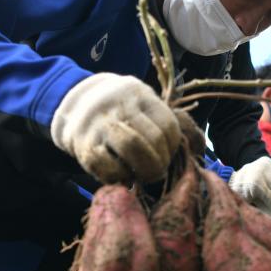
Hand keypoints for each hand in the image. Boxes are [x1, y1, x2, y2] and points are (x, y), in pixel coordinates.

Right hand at [51, 73, 180, 183]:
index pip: (168, 125)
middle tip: (157, 170)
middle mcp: (119, 105)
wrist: (74, 106)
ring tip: (144, 175)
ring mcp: (99, 124)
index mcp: (138, 94)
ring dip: (145, 170)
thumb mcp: (141, 104)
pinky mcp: (84, 146)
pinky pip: (109, 167)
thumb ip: (162, 121)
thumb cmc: (119, 111)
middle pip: (153, 138)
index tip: (166, 154)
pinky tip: (122, 174)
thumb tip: (197, 147)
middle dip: (160, 162)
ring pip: (132, 148)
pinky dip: (121, 177)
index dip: (173, 147)